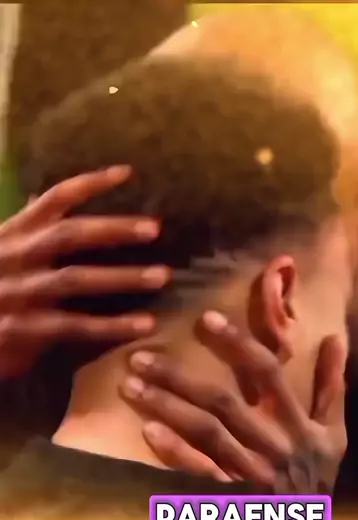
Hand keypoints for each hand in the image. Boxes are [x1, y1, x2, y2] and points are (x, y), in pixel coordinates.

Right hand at [0, 166, 168, 377]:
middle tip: (156, 228)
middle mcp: (16, 256)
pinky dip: (113, 325)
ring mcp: (20, 292)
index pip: (53, 198)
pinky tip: (144, 325)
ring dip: (123, 277)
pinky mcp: (24, 329)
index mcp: (12, 233)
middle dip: (115, 229)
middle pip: (71, 234)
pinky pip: (77, 326)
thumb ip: (22, 229)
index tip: (127, 173)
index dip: (90, 183)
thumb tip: (38, 201)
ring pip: (77, 279)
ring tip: (162, 276)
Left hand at [122, 312, 346, 492]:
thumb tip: (332, 338)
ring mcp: (252, 475)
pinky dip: (175, 452)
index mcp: (299, 426)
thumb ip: (331, 386)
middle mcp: (275, 446)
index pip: (268, 373)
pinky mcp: (232, 501)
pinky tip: (148, 431)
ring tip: (130, 385)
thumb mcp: (334, 434)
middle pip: (224, 402)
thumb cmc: (317, 481)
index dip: (238, 344)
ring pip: (206, 433)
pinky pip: (200, 473)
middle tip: (140, 356)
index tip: (205, 318)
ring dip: (167, 406)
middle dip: (180, 376)